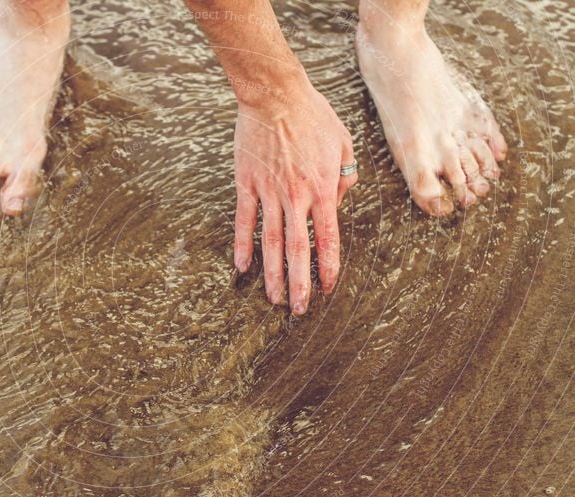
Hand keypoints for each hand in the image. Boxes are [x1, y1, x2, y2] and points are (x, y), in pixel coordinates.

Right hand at [232, 76, 356, 314]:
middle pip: (298, 249)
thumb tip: (338, 203)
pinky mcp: (246, 184)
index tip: (327, 289)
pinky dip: (243, 245)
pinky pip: (244, 220)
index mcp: (324, 189)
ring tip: (274, 299)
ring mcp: (269, 192)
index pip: (328, 239)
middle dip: (300, 283)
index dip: (328, 268)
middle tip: (298, 310)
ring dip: (272, 274)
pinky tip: (242, 268)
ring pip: (271, 242)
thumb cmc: (313, 116)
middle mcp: (296, 196)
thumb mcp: (344, 143)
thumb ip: (346, 178)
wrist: (275, 95)